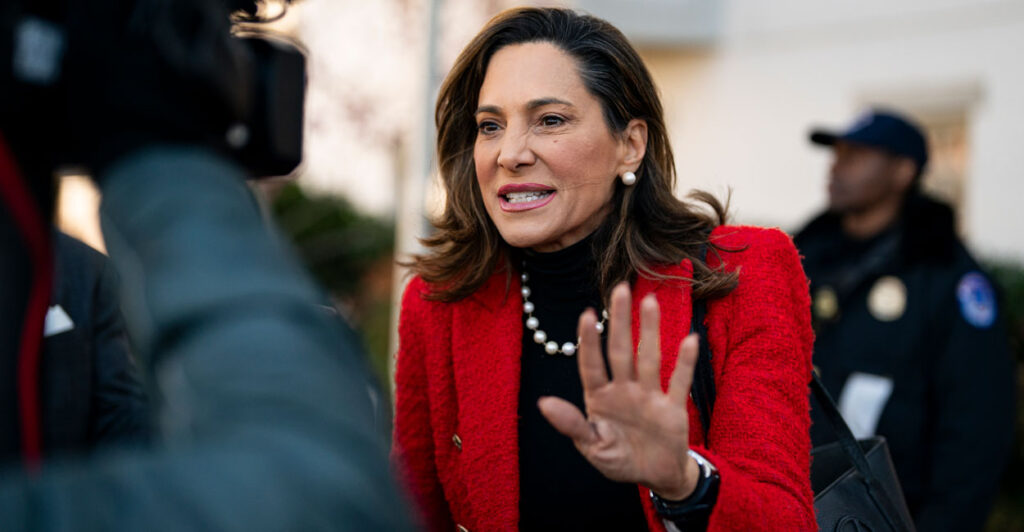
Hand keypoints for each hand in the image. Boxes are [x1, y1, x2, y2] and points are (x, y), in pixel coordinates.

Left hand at [538, 283, 701, 500]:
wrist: (656, 476)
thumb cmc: (618, 458)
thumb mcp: (592, 447)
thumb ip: (572, 425)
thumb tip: (543, 403)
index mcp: (600, 397)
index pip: (591, 365)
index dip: (589, 341)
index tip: (587, 314)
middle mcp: (624, 389)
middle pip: (621, 351)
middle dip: (620, 321)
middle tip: (620, 288)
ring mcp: (649, 395)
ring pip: (649, 358)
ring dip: (650, 331)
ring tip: (649, 301)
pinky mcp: (673, 407)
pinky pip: (679, 382)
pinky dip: (685, 362)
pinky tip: (689, 339)